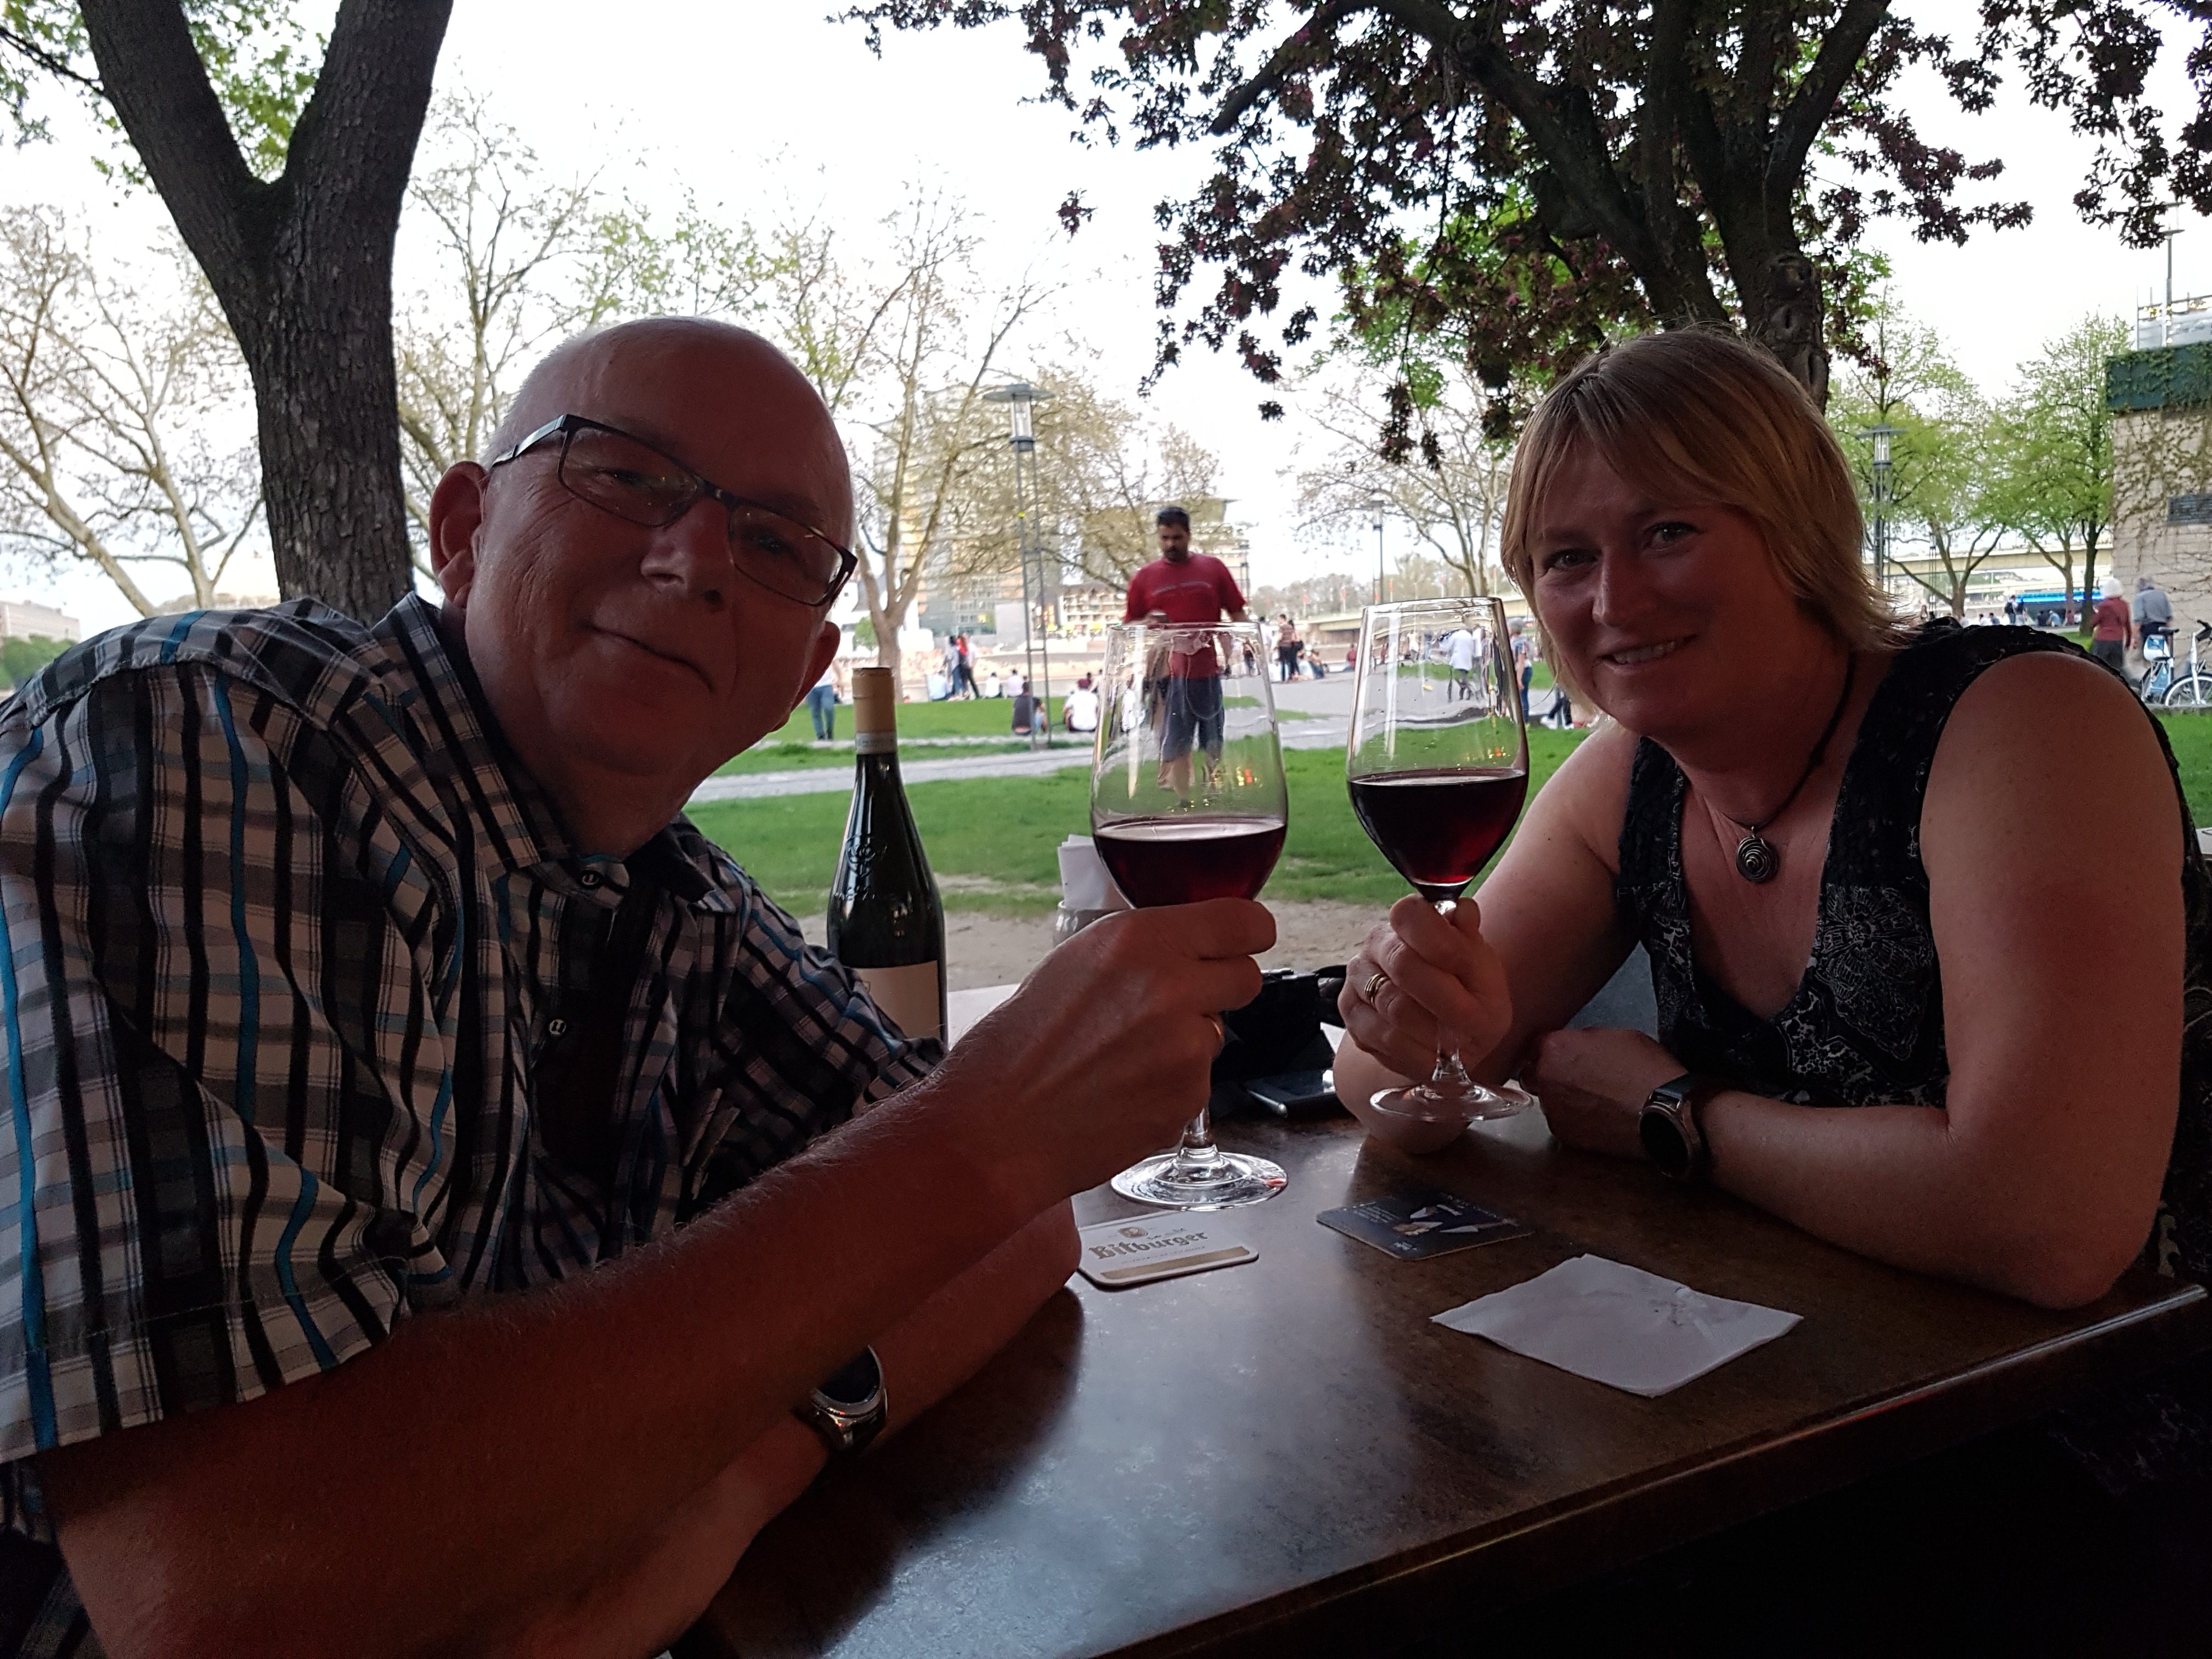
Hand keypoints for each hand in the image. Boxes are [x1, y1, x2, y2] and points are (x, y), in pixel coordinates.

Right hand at [941, 900, 1272, 1200]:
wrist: (997, 1128)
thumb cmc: (1017, 1046)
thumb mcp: (1073, 963)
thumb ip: (1140, 948)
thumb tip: (1187, 944)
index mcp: (1139, 940)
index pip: (1244, 920)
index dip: (1249, 932)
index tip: (1246, 939)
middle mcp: (1171, 987)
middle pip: (1246, 976)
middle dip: (1220, 987)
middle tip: (1175, 1003)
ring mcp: (1185, 1048)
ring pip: (1216, 1031)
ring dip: (1186, 1039)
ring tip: (1122, 1057)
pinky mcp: (1188, 1098)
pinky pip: (1198, 1079)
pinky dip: (1171, 1084)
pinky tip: (1122, 1090)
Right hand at [1337, 894, 1512, 1079]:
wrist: (1452, 1031)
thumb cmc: (1470, 993)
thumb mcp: (1484, 969)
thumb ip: (1471, 942)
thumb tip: (1463, 913)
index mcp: (1411, 921)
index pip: (1410, 915)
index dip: (1440, 942)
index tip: (1464, 967)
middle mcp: (1377, 944)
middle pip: (1403, 965)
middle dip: (1445, 998)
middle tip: (1470, 1019)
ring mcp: (1359, 980)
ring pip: (1394, 1007)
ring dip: (1433, 1031)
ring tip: (1452, 1040)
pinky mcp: (1352, 1017)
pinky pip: (1385, 1038)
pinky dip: (1418, 1052)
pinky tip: (1432, 1054)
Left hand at [1524, 1027, 1683, 1159]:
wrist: (1663, 1111)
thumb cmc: (1646, 1070)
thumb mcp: (1616, 1035)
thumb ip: (1584, 1039)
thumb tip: (1576, 1045)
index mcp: (1555, 1048)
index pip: (1536, 1044)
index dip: (1552, 1050)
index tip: (1563, 1054)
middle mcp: (1546, 1078)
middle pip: (1533, 1073)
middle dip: (1548, 1073)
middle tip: (1576, 1076)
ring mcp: (1553, 1108)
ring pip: (1547, 1099)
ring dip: (1561, 1098)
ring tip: (1593, 1100)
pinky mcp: (1564, 1134)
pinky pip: (1561, 1122)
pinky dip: (1573, 1119)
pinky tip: (1597, 1117)